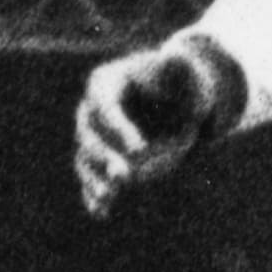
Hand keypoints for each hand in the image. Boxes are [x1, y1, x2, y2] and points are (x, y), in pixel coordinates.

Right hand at [73, 36, 239, 214]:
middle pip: (89, 135)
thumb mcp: (185, 74)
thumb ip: (183, 71)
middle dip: (105, 156)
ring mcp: (93, 136)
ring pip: (87, 159)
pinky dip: (94, 194)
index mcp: (105, 84)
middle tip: (125, 175)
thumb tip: (180, 59)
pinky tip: (100, 212)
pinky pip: (92, 176)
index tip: (140, 149)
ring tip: (108, 197)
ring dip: (95, 179)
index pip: (105, 105)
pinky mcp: (101, 158)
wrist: (175, 102)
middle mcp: (90, 111)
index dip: (119, 127)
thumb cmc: (178, 82)